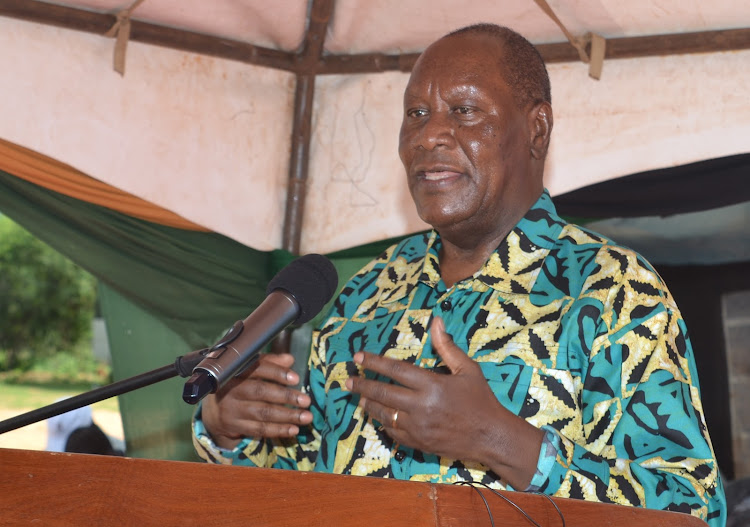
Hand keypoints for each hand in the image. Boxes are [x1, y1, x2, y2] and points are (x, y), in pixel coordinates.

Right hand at [201, 353, 312, 449]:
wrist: (213, 409)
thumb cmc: (239, 384)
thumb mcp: (250, 370)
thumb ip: (269, 363)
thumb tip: (289, 359)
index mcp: (237, 371)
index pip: (257, 368)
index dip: (277, 373)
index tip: (296, 378)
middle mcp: (231, 389)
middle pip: (260, 391)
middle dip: (286, 396)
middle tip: (306, 400)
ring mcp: (231, 409)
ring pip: (262, 413)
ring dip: (287, 416)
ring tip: (306, 417)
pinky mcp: (234, 426)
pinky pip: (258, 429)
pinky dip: (278, 430)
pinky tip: (293, 429)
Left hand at [345, 317, 542, 488]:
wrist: (490, 436)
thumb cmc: (480, 399)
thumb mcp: (467, 369)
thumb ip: (447, 347)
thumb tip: (436, 322)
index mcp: (432, 385)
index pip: (395, 370)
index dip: (374, 362)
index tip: (358, 357)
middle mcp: (421, 406)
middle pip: (382, 393)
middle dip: (362, 385)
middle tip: (347, 381)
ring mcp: (417, 427)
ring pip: (384, 414)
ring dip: (369, 404)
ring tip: (359, 397)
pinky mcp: (418, 443)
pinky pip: (393, 432)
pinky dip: (384, 423)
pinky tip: (379, 416)